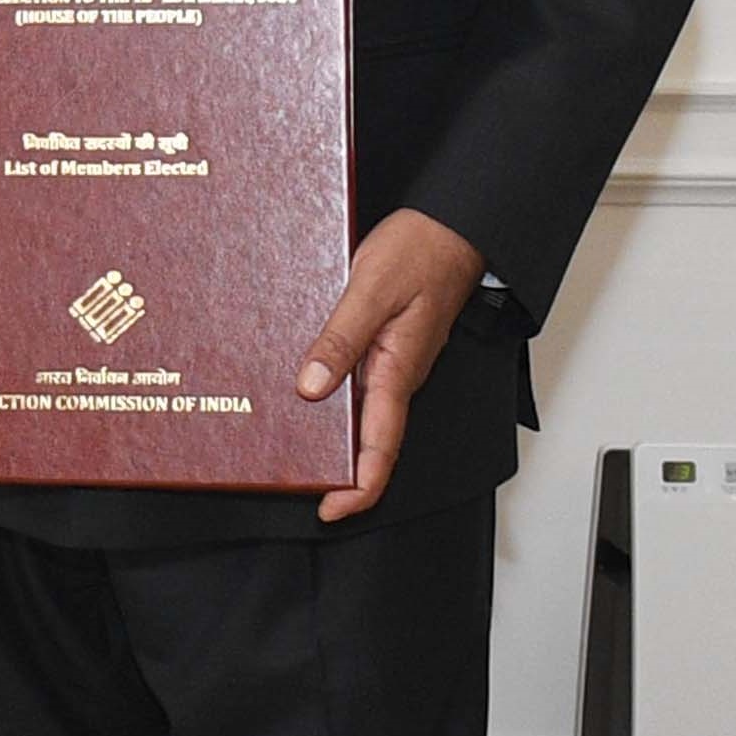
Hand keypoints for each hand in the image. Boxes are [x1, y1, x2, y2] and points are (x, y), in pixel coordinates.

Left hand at [304, 210, 479, 523]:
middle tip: (292, 480)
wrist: (449, 226)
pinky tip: (298, 389)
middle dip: (335, 469)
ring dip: (328, 433)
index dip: (358, 487)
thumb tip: (311, 387)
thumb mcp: (371, 289)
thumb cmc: (421, 251)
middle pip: (367, 440)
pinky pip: (355, 383)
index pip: (381, 448)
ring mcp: (390, 363)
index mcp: (397, 372)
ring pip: (358, 414)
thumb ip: (341, 338)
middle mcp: (395, 376)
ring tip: (285, 443)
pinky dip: (329, 395)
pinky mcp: (382, 345)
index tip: (330, 509)